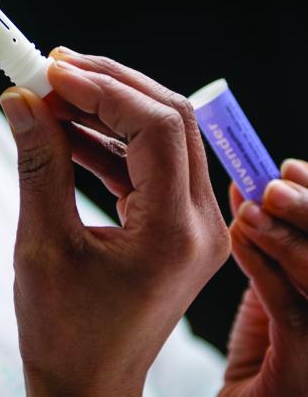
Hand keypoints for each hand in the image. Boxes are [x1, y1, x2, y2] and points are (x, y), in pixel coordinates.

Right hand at [0, 47, 229, 396]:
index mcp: (173, 233)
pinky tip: (68, 132)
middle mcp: (199, 224)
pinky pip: (146, 165)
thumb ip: (38, 164)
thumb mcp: (42, 244)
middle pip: (168, 120)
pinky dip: (107, 142)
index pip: (155, 127)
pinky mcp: (172, 226)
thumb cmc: (64, 332)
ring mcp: (191, 225)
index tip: (51, 70)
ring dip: (106, 111)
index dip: (102, 88)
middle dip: (109, 86)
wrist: (86, 383)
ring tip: (53, 97)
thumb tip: (22, 102)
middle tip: (54, 70)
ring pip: (159, 137)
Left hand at [221, 159, 307, 396]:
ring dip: (287, 237)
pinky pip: (291, 313)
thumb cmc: (268, 352)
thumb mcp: (275, 288)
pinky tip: (239, 241)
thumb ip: (270, 243)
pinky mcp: (306, 374)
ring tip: (250, 210)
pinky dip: (264, 270)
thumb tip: (246, 190)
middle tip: (270, 185)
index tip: (287, 166)